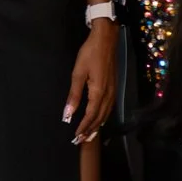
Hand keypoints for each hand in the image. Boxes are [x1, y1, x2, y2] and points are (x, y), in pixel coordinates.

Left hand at [62, 19, 117, 144]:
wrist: (106, 40)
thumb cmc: (90, 54)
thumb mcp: (78, 73)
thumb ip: (73, 95)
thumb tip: (68, 114)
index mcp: (98, 92)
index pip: (90, 116)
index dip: (83, 127)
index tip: (76, 137)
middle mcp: (108, 95)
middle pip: (99, 118)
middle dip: (90, 130)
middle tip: (81, 141)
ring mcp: (112, 91)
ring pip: (106, 114)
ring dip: (97, 125)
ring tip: (90, 135)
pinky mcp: (113, 87)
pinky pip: (109, 108)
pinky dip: (103, 117)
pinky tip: (100, 119)